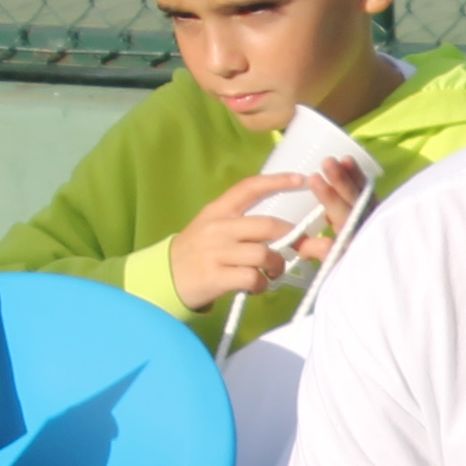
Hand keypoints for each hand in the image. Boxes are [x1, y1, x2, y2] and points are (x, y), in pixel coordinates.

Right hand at [169, 171, 339, 309]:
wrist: (163, 278)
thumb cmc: (195, 253)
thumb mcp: (211, 228)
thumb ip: (242, 225)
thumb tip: (281, 230)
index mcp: (217, 211)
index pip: (249, 187)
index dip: (277, 181)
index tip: (301, 179)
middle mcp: (217, 228)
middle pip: (267, 226)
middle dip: (291, 237)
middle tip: (299, 248)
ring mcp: (215, 252)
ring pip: (264, 254)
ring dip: (276, 266)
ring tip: (272, 273)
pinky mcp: (215, 276)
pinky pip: (253, 278)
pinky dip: (262, 284)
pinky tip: (256, 286)